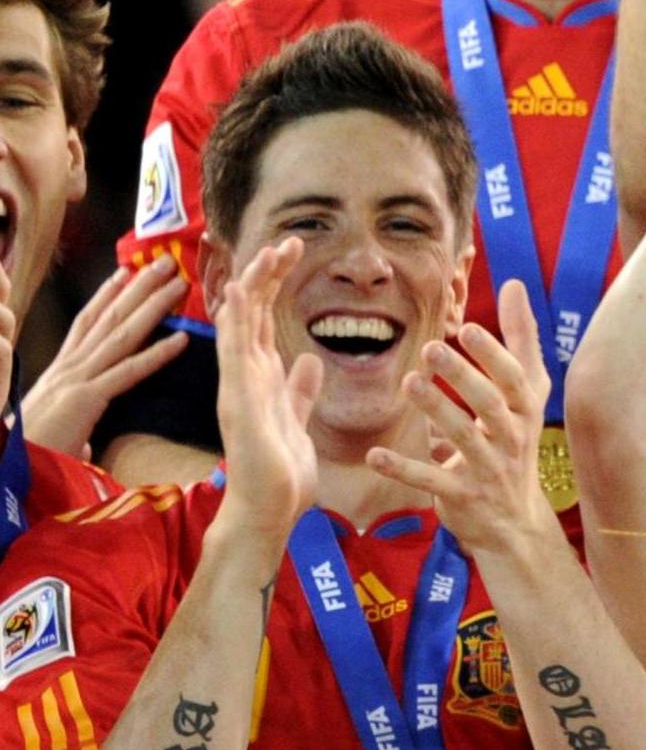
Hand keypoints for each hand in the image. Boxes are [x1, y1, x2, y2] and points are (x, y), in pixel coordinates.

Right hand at [21, 257, 189, 457]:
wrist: (3, 469)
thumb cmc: (28, 454)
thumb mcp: (54, 430)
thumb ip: (73, 427)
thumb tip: (84, 442)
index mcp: (62, 370)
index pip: (86, 322)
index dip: (107, 295)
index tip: (127, 270)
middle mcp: (69, 367)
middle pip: (109, 317)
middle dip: (139, 287)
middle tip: (166, 261)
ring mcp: (77, 380)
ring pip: (122, 334)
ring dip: (154, 306)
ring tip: (180, 284)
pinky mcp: (86, 401)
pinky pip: (128, 373)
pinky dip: (156, 355)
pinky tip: (182, 340)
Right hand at [215, 240, 320, 550]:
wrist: (270, 509)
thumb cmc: (281, 471)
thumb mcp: (298, 420)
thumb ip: (299, 391)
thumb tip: (308, 360)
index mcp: (261, 376)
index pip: (263, 318)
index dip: (274, 283)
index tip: (295, 252)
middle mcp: (245, 375)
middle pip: (251, 312)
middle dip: (267, 274)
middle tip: (289, 241)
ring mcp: (239, 386)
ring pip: (241, 323)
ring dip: (254, 287)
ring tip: (268, 252)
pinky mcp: (239, 401)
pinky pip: (233, 353)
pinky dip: (235, 322)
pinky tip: (237, 293)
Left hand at [367, 280, 554, 556]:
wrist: (515, 522)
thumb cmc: (516, 442)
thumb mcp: (527, 393)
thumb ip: (520, 339)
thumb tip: (513, 284)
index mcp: (525, 410)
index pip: (513, 379)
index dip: (493, 354)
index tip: (468, 327)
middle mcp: (512, 439)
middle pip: (490, 405)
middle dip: (463, 376)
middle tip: (432, 348)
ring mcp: (489, 470)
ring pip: (463, 438)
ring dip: (436, 410)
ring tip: (409, 383)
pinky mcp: (463, 497)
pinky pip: (432, 480)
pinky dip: (403, 469)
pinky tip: (374, 455)